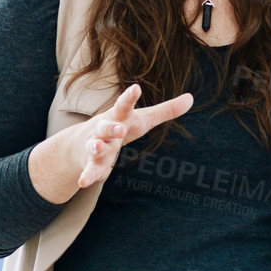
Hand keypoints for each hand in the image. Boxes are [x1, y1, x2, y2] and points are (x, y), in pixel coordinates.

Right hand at [69, 83, 193, 189]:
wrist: (80, 143)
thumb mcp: (142, 119)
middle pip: (106, 127)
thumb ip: (166, 110)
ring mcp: (95, 146)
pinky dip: (87, 175)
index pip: (124, 106)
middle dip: (112, 128)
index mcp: (118, 118)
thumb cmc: (119, 127)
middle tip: (120, 129)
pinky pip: (89, 170)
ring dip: (96, 147)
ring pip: (95, 146)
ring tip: (98, 148)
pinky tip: (83, 182)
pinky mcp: (91, 164)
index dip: (129, 97)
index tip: (135, 88)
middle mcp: (104, 130)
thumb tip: (191, 98)